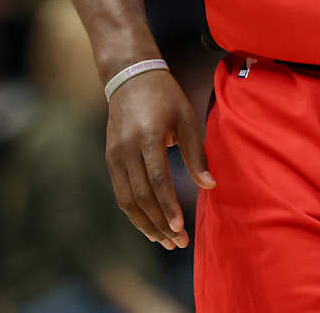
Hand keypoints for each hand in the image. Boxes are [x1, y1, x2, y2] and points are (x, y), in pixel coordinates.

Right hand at [106, 68, 214, 249]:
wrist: (130, 77)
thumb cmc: (166, 97)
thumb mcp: (187, 118)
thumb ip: (196, 154)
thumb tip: (209, 186)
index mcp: (148, 136)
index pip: (157, 179)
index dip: (168, 205)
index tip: (179, 226)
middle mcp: (126, 149)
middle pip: (141, 196)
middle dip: (160, 222)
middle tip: (179, 242)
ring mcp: (114, 156)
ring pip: (127, 200)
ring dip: (146, 224)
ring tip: (166, 241)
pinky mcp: (110, 160)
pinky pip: (121, 193)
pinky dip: (134, 213)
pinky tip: (149, 226)